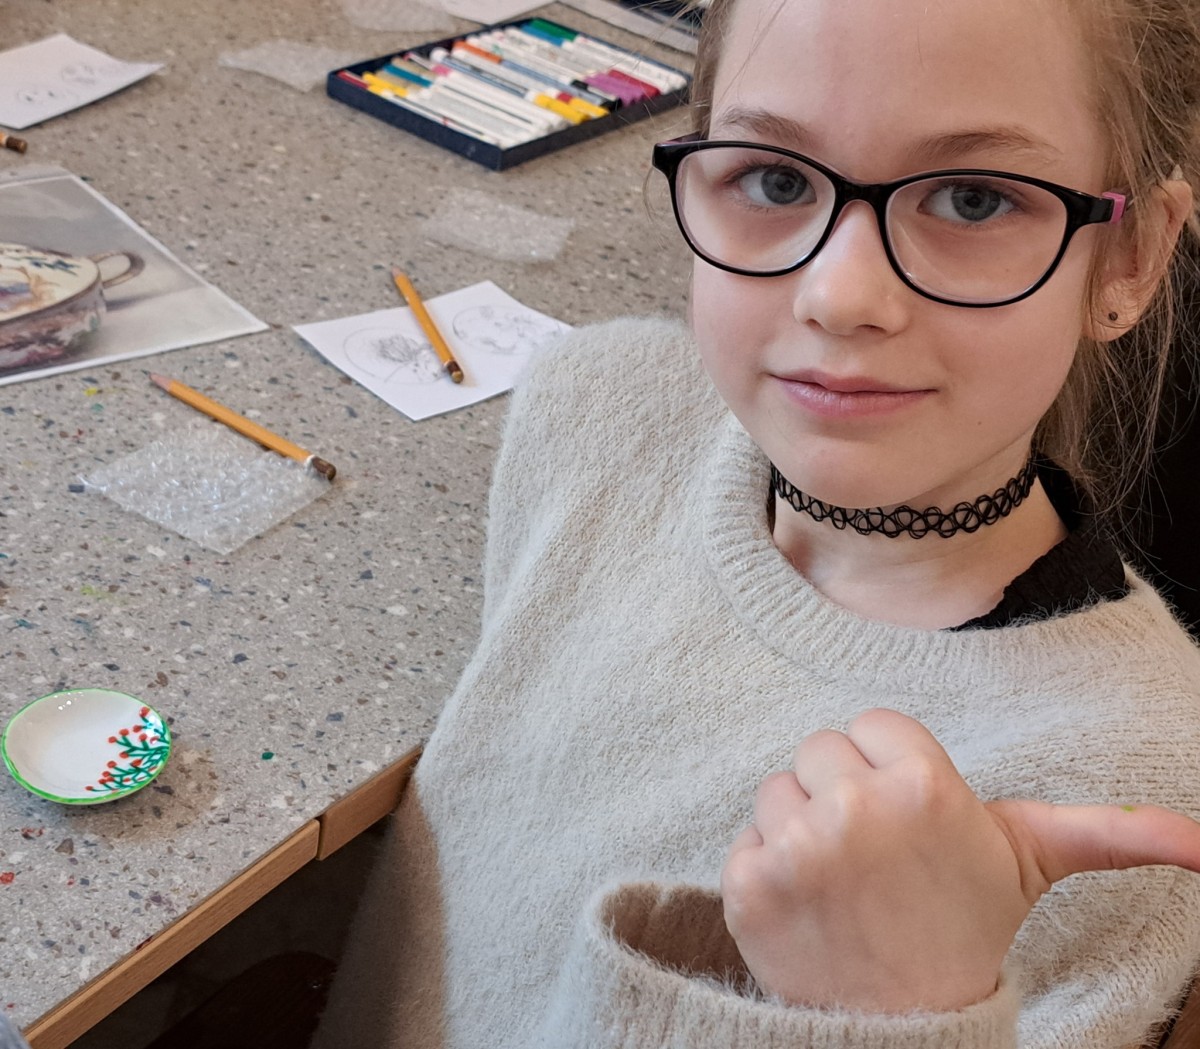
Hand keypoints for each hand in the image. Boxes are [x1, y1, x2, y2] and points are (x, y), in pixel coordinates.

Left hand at [721, 708, 1199, 1012]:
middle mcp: (858, 807)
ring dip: (801, 829)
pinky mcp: (749, 883)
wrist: (906, 1031)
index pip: (871, 724)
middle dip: (843, 792)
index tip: (907, 821)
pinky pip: (744, 838)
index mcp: (925, 785)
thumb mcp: (1032, 867)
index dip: (886, 770)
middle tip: (876, 857)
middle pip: (819, 748)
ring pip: (778, 789)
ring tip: (844, 883)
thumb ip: (1112, 833)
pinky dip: (766, 870)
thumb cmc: (968, 931)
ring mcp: (799, 846)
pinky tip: (808, 907)